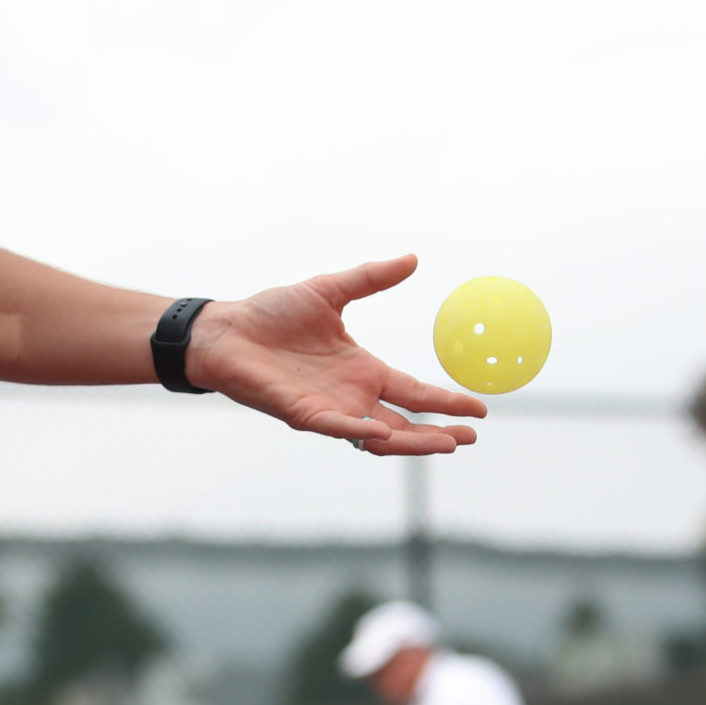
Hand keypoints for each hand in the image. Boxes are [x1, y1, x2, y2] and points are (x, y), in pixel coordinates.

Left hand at [187, 257, 485, 454]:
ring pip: (378, 436)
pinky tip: (386, 435)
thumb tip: (411, 259)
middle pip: (405, 424)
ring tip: (445, 445)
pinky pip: (336, 428)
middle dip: (438, 434)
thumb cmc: (271, 314)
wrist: (225, 330)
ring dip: (412, 443)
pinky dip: (360, 432)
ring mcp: (328, 409)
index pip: (414, 393)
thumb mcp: (329, 291)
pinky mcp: (301, 414)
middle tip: (470, 439)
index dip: (446, 402)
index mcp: (362, 371)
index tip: (480, 410)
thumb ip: (370, 278)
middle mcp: (351, 396)